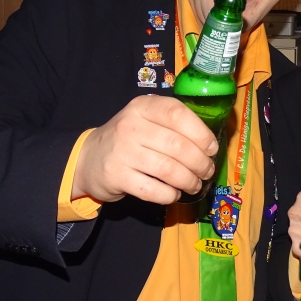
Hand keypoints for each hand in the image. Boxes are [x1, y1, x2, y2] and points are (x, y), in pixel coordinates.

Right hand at [72, 96, 217, 203]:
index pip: (177, 114)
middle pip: (178, 146)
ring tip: (195, 184)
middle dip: (200, 163)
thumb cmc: (128, 138)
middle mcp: (131, 126)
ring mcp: (122, 152)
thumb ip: (172, 124)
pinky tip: (174, 194)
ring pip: (168, 170)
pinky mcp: (117, 177)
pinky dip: (169, 195)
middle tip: (207, 171)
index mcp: (143, 106)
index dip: (201, 133)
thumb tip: (210, 143)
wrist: (89, 158)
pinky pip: (153, 190)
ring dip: (189, 181)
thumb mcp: (145, 119)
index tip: (212, 148)